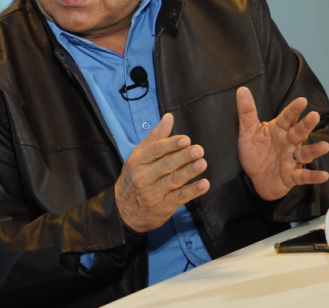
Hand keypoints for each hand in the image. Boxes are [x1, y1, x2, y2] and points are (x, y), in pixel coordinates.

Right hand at [115, 113, 209, 232]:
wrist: (124, 210)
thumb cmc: (135, 176)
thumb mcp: (139, 155)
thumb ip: (156, 136)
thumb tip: (169, 117)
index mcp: (138, 161)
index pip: (155, 150)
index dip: (171, 145)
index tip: (185, 140)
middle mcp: (144, 177)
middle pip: (166, 165)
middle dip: (183, 157)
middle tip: (198, 150)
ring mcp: (153, 193)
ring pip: (173, 180)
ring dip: (189, 172)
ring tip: (202, 163)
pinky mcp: (163, 207)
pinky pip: (179, 197)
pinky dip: (192, 191)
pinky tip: (203, 184)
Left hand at [236, 87, 328, 200]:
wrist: (254, 179)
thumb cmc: (255, 152)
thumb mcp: (247, 131)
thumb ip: (247, 112)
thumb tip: (242, 90)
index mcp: (279, 130)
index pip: (287, 117)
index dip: (294, 109)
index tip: (302, 101)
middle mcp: (288, 143)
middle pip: (299, 132)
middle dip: (306, 125)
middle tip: (314, 116)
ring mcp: (292, 159)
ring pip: (305, 153)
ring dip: (315, 150)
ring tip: (324, 146)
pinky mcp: (292, 176)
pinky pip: (304, 176)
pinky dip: (314, 176)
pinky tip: (324, 175)